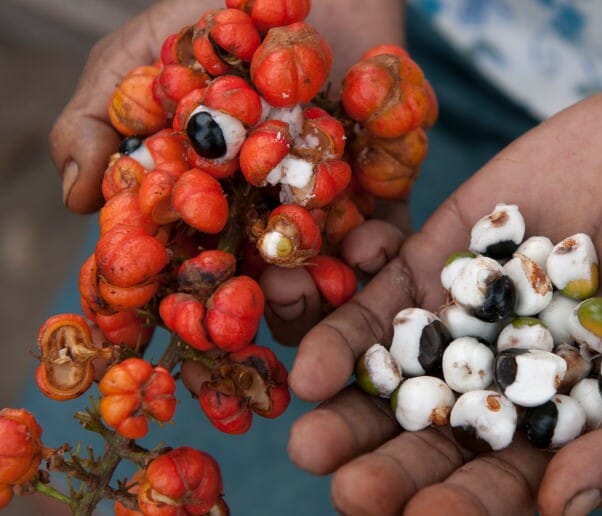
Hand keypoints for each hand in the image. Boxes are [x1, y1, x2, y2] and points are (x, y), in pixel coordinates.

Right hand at [48, 0, 408, 343]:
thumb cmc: (214, 11)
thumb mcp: (138, 55)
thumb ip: (96, 118)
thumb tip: (77, 200)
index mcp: (203, 197)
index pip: (184, 263)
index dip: (175, 299)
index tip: (171, 329)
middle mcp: (261, 210)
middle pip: (256, 282)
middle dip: (253, 306)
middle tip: (249, 307)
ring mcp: (322, 203)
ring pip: (320, 270)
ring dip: (314, 290)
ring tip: (300, 285)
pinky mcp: (379, 185)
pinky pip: (385, 230)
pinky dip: (379, 248)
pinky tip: (370, 247)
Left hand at [286, 90, 601, 514]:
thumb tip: (564, 508)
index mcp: (550, 422)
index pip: (500, 481)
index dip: (464, 505)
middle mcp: (493, 379)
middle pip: (432, 439)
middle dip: (390, 469)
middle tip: (350, 489)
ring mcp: (456, 320)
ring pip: (394, 380)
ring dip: (351, 415)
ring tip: (313, 443)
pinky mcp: (431, 261)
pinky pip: (380, 304)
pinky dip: (346, 336)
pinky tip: (312, 370)